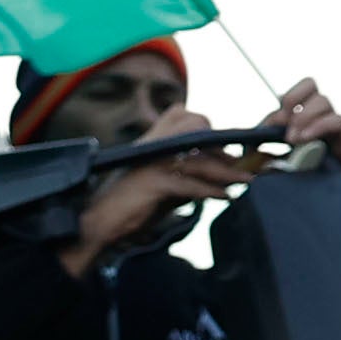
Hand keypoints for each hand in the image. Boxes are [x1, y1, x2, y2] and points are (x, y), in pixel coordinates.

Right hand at [59, 138, 251, 273]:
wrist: (96, 223)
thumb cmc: (128, 204)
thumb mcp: (159, 179)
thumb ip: (183, 171)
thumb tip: (220, 173)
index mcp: (151, 137)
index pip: (188, 117)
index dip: (211, 132)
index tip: (229, 150)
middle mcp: (151, 142)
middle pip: (198, 129)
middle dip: (222, 148)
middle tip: (240, 166)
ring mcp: (152, 160)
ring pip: (199, 158)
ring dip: (226, 172)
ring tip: (243, 182)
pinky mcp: (152, 181)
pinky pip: (190, 183)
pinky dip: (210, 191)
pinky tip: (223, 197)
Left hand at [264, 76, 340, 177]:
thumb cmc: (323, 185)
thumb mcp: (289, 171)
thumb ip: (271, 161)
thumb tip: (248, 155)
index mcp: (306, 123)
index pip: (290, 100)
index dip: (272, 114)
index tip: (259, 135)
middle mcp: (322, 119)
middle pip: (310, 84)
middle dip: (292, 97)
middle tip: (281, 122)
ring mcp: (336, 128)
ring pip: (323, 100)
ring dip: (303, 116)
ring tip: (292, 139)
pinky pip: (337, 121)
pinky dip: (319, 127)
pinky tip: (305, 140)